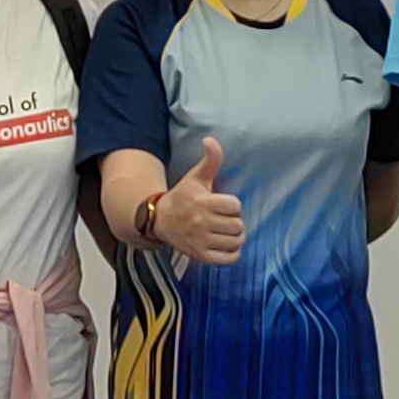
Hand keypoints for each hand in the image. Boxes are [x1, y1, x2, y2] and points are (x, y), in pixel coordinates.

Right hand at [153, 137, 246, 263]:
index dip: (233, 205)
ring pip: (235, 241)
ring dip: (235, 237)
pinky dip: (232, 253)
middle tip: (225, 219)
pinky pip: (228, 258)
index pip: (235, 206)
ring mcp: (201, 241)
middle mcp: (201, 223)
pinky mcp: (200, 255)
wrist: (160, 220)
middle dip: (234, 221)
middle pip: (238, 225)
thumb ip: (209, 159)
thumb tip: (210, 139)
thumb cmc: (182, 196)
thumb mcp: (196, 177)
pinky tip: (226, 245)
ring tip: (226, 231)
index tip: (224, 205)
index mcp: (202, 202)